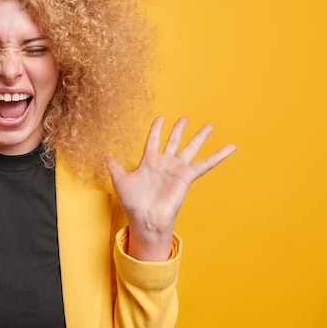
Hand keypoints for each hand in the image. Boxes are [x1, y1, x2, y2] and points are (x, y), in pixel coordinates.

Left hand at [105, 116, 235, 260]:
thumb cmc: (133, 202)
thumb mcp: (120, 181)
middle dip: (179, 129)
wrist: (146, 217)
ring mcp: (177, 169)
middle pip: (174, 141)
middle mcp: (165, 164)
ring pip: (190, 148)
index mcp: (149, 162)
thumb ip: (114, 167)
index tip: (161, 118)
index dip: (156, 129)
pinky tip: (231, 147)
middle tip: (185, 117)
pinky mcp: (187, 176)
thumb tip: (105, 156)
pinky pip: (206, 164)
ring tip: (209, 126)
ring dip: (199, 137)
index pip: (153, 140)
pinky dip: (219, 156)